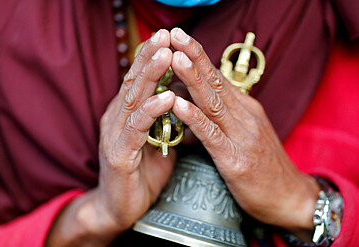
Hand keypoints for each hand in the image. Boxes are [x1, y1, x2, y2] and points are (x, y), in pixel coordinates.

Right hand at [46, 30, 175, 245]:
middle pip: (134, 82)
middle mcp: (117, 118)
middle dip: (150, 57)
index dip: (151, 56)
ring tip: (166, 55)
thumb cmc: (142, 173)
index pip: (138, 79)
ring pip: (134, 99)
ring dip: (150, 76)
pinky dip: (151, 112)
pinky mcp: (118, 155)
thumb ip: (166, 119)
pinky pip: (136, 129)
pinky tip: (165, 98)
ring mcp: (114, 135)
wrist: (120, 207)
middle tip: (164, 35)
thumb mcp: (157, 140)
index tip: (167, 36)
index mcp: (126, 113)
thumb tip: (184, 99)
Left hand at [169, 28, 319, 235]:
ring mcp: (242, 137)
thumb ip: (220, 117)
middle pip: (215, 82)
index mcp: (245, 109)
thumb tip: (189, 101)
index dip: (198, 56)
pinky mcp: (235, 160)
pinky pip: (212, 135)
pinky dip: (194, 117)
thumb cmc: (263, 167)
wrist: (290, 198)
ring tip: (174, 57)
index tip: (180, 37)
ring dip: (192, 78)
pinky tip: (178, 103)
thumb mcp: (244, 135)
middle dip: (194, 56)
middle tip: (175, 34)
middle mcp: (245, 116)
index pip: (218, 77)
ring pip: (213, 102)